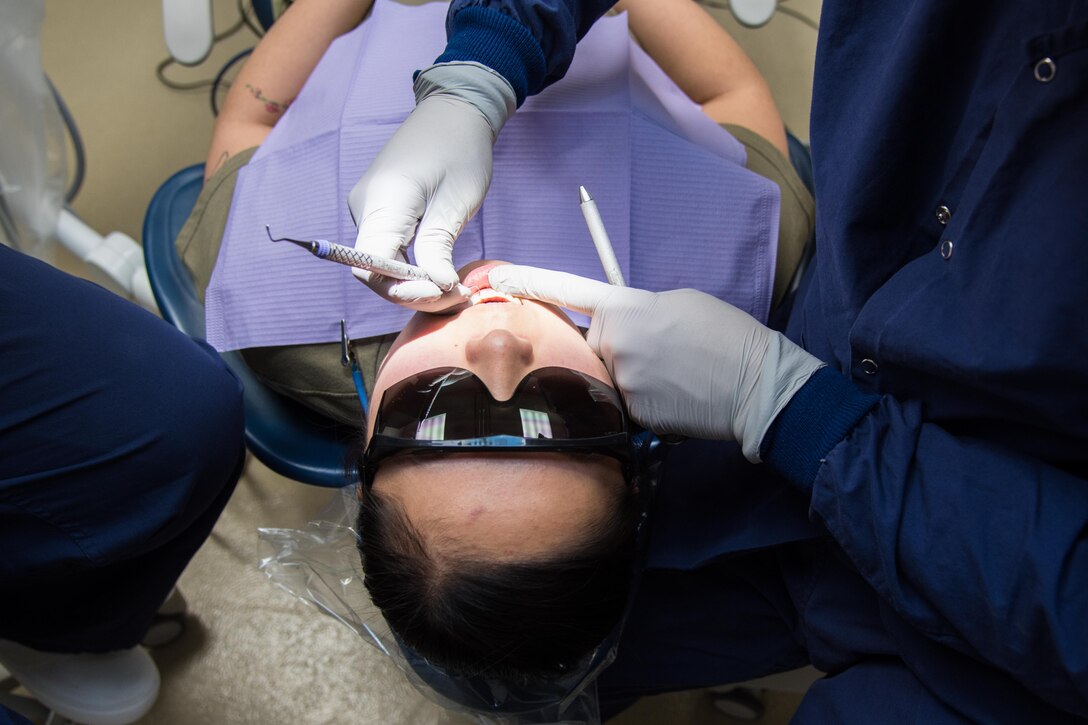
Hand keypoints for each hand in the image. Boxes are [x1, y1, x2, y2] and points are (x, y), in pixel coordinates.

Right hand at [348, 63, 514, 312]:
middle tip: (457, 296)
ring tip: (455, 288)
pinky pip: (389, 250)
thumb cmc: (460, 150)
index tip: (441, 292)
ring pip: (383, 264)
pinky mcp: (380, 211)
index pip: (371, 267)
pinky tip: (441, 273)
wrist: (454, 112)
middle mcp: (366, 208)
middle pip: (375, 271)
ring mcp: (369, 210)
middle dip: (414, 292)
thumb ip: (438, 247)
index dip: (402, 290)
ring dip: (416, 283)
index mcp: (382, 202)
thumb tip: (436, 288)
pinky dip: (413, 267)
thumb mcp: (456, 202)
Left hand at [489, 265, 824, 461]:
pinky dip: (643, 397)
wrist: (755, 385)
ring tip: (673, 373)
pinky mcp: (631, 414)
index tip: (496, 278)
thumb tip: (620, 326)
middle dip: (611, 344)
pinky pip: (622, 401)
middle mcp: (613, 344)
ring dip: (629, 373)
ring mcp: (619, 382)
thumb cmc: (724, 334)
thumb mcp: (678, 303)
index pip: (565, 290)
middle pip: (587, 343)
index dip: (527, 281)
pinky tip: (675, 394)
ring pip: (606, 375)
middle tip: (657, 349)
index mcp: (624, 307)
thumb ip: (637, 310)